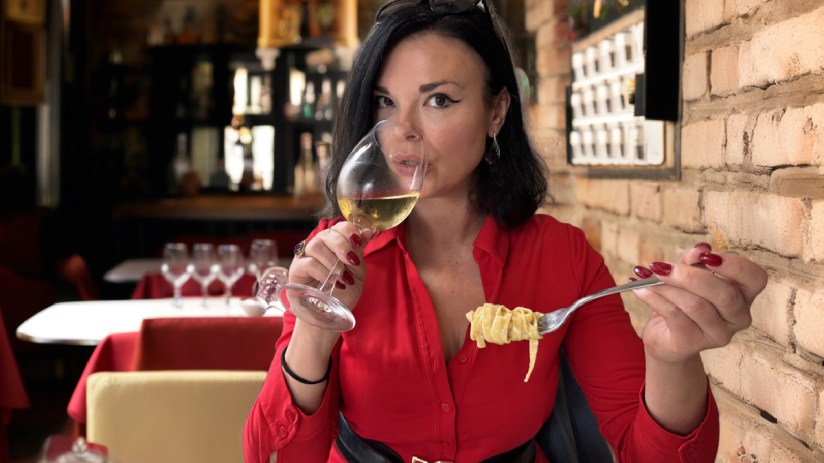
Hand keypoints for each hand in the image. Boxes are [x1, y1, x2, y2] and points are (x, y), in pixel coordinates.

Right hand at [288, 221, 374, 312]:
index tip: (358, 242)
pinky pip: (308, 263)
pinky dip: (324, 273)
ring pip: (316, 246)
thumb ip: (359, 252)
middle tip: (351, 262)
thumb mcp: (357, 273)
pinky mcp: (296, 270)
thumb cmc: (343, 294)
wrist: (330, 316)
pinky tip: (332, 284)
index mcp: (334, 244)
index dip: (348, 231)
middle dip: (342, 245)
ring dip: (333, 262)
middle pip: (327, 233)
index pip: (339, 227)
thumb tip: (368, 231)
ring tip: (342, 278)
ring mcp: (304, 257)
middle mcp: (318, 246)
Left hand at [632, 244, 767, 363]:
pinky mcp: (693, 343)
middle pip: (723, 294)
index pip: (755, 278)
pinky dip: (654, 298)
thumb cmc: (681, 300)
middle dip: (690, 276)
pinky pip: (674, 316)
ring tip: (646, 277)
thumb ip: (693, 261)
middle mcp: (738, 317)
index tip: (707, 255)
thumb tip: (700, 248)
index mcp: (743, 295)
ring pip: (695, 305)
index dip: (734, 265)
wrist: (664, 336)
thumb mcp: (686, 275)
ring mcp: (718, 334)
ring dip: (666, 287)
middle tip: (661, 265)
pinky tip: (640, 290)